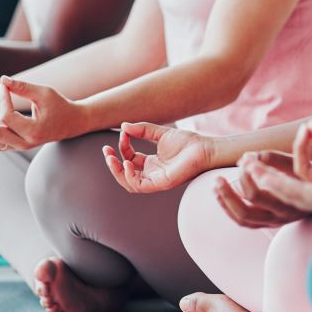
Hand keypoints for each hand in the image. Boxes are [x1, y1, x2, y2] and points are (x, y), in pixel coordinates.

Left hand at [0, 76, 88, 151]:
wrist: (73, 122)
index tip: (5, 86)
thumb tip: (3, 80)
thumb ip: (24, 87)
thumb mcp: (45, 93)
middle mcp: (27, 142)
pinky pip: (1, 147)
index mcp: (34, 130)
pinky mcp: (20, 145)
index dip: (3, 99)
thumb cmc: (60, 105)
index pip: (9, 116)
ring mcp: (23, 146)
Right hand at [103, 123, 218, 192]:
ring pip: (129, 182)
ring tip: (112, 157)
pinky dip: (129, 176)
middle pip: (125, 173)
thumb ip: (142, 129)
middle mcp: (152, 173)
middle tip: (106, 150)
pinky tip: (126, 162)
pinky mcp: (161, 183)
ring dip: (117, 171)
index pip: (129, 159)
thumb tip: (123, 126)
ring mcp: (156, 180)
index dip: (122, 147)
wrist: (205, 149)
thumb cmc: (188, 143)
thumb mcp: (161, 133)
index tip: (123, 133)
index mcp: (152, 163)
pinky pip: (139, 186)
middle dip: (112, 163)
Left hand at [213, 151, 311, 228]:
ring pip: (243, 217)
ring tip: (216, 184)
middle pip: (251, 203)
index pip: (268, 186)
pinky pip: (244, 221)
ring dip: (226, 200)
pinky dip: (229, 208)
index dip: (253, 170)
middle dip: (234, 186)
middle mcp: (285, 213)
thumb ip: (276, 157)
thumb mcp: (302, 163)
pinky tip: (220, 193)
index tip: (246, 158)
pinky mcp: (269, 223)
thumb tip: (248, 156)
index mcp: (296, 198)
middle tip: (226, 171)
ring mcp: (276, 221)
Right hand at [238, 121, 311, 216]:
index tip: (295, 134)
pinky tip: (267, 178)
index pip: (296, 173)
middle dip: (258, 181)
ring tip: (246, 170)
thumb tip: (308, 125)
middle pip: (282, 192)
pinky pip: (302, 196)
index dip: (288, 156)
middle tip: (240, 164)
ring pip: (286, 197)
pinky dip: (282, 186)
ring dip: (264, 183)